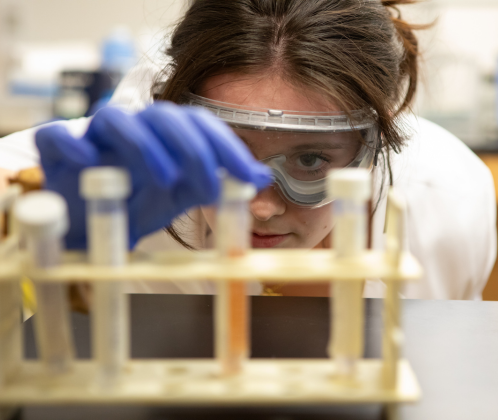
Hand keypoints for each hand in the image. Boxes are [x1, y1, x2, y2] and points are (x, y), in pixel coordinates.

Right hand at [36, 102, 271, 248]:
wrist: (95, 222)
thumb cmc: (142, 201)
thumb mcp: (185, 195)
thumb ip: (218, 181)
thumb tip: (261, 176)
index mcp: (167, 132)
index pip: (201, 125)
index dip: (227, 147)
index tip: (249, 176)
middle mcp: (135, 125)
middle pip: (164, 117)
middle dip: (193, 149)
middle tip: (209, 187)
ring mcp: (96, 135)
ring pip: (116, 118)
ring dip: (145, 146)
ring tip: (165, 180)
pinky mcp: (59, 148)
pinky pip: (59, 135)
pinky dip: (74, 146)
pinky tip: (92, 166)